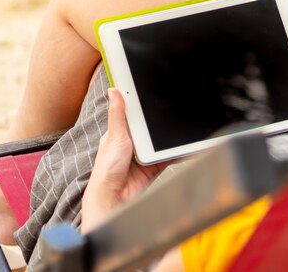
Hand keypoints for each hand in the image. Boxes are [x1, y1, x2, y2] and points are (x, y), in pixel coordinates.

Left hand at [81, 88, 168, 233]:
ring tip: (176, 132)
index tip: (152, 93)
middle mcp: (132, 142)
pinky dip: (175, 154)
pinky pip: (167, 156)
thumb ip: (118, 114)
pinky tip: (181, 149)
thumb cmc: (106, 169)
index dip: (142, 104)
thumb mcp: (114, 136)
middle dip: (159, 123)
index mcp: (120, 131)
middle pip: (150, 126)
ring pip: (160, 141)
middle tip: (169, 113)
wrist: (114, 197)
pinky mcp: (152, 166)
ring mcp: (143, 154)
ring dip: (167, 139)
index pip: (133, 113)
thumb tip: (114, 90)